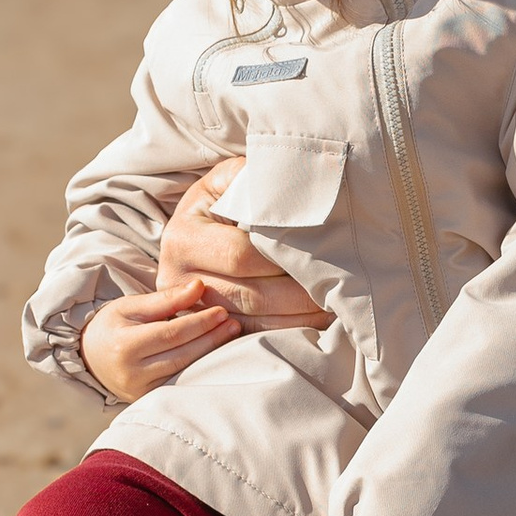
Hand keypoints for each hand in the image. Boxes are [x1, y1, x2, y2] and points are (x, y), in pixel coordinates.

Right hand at [79, 276, 237, 401]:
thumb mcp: (131, 306)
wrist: (90, 357)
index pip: (171, 334)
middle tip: (233, 324)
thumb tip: (198, 286)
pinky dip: (200, 369)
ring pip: (184, 371)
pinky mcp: (149, 400)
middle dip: (211, 339)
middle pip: (181, 355)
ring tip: (229, 335)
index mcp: (125, 346)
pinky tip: (216, 355)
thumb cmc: (113, 326)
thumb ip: (166, 299)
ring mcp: (141, 391)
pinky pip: (180, 383)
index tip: (221, 312)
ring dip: (211, 354)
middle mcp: (132, 373)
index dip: (199, 323)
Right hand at [160, 158, 325, 333]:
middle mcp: (178, 278)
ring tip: (332, 308)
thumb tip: (286, 178)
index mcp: (183, 237)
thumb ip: (250, 177)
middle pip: (250, 295)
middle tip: (337, 289)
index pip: (241, 255)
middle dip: (298, 294)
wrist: (192, 232)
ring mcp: (191, 309)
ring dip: (297, 319)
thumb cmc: (219, 203)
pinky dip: (285, 333)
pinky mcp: (207, 329)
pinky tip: (314, 323)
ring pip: (253, 323)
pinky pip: (250, 338)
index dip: (283, 259)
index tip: (321, 257)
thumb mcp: (226, 181)